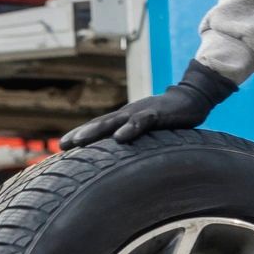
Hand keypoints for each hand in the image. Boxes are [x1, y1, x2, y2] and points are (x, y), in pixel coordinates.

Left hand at [64, 63, 235, 148]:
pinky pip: (141, 122)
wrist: (193, 98)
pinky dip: (129, 129)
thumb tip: (119, 155)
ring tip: (79, 141)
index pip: (97, 127)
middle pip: (99, 124)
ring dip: (95, 132)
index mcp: (124, 119)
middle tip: (62, 145)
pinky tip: (119, 138)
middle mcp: (128, 114)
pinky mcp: (158, 114)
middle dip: (79, 134)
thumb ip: (134, 140)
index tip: (60, 148)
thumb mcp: (147, 130)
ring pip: (114, 122)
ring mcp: (141, 113)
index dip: (78, 136)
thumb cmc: (169, 116)